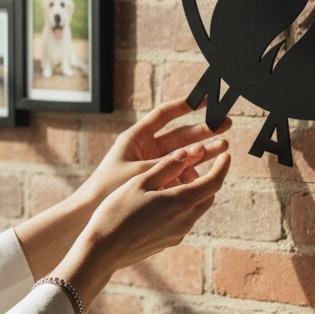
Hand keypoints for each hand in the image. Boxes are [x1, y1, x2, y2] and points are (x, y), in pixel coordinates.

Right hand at [59, 144, 229, 300]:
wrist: (102, 251)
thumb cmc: (117, 212)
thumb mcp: (140, 182)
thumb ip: (166, 167)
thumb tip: (187, 154)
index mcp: (181, 202)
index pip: (214, 183)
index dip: (222, 167)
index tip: (226, 155)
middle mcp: (185, 220)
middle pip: (207, 197)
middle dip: (206, 180)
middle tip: (192, 167)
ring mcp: (177, 234)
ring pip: (194, 209)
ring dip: (191, 193)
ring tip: (172, 181)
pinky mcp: (168, 242)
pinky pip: (182, 220)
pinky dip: (180, 207)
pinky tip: (160, 201)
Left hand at [82, 98, 230, 201]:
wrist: (89, 214)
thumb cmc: (107, 189)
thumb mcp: (139, 173)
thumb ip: (169, 163)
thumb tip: (198, 152)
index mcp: (136, 137)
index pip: (164, 114)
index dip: (185, 105)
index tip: (205, 99)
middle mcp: (145, 148)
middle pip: (179, 134)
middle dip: (203, 130)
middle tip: (225, 124)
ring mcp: (152, 165)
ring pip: (182, 155)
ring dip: (203, 151)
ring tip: (223, 147)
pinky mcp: (156, 182)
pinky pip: (177, 175)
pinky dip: (190, 175)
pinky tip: (203, 178)